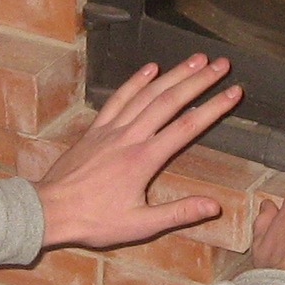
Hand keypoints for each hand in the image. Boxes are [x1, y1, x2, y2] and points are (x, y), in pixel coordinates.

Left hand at [34, 56, 242, 250]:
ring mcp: (111, 129)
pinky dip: (135, 81)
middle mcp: (130, 137)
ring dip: (173, 74)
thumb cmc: (94, 220)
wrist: (50, 209)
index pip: (187, 128)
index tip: (234, 92)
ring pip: (147, 94)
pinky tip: (151, 68)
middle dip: (199, 80)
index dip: (214, 108)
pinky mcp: (96, 129)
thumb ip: (178, 213)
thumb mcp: (139, 225)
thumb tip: (214, 206)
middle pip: (170, 101)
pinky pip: (118, 98)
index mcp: (144, 159)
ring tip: (196, 59)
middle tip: (222, 64)